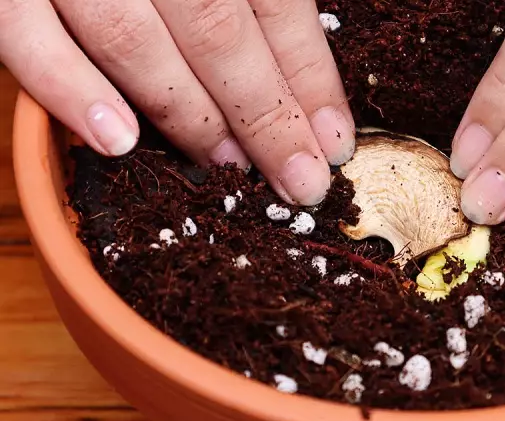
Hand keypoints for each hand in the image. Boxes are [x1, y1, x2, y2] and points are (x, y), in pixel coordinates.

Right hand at [0, 0, 353, 204]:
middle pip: (216, 27)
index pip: (272, 0)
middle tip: (301, 180)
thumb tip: (290, 57)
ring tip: (232, 166)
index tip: (333, 137)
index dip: (308, 74)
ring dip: (190, 114)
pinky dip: (69, 87)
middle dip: (265, 114)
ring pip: (134, 38)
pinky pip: (24, 32)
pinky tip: (119, 141)